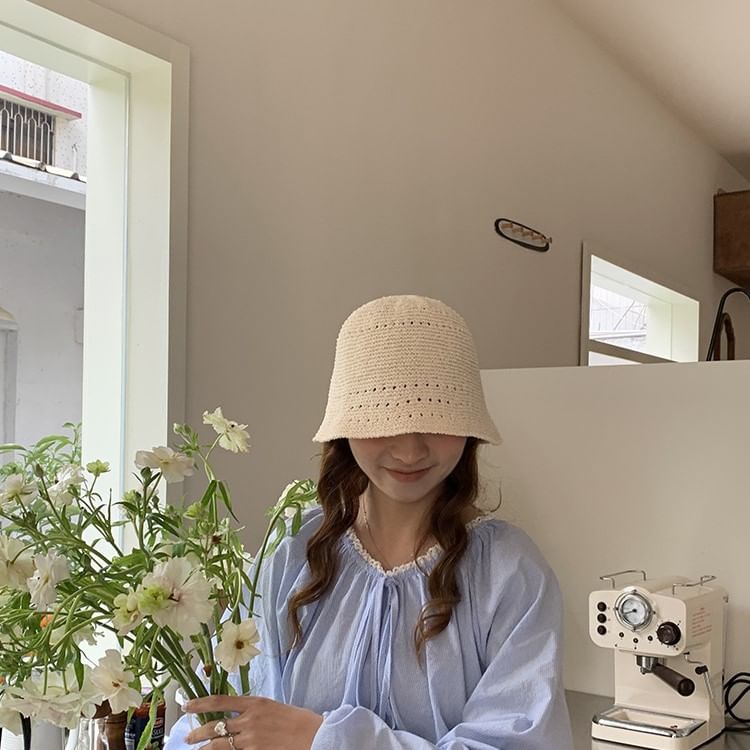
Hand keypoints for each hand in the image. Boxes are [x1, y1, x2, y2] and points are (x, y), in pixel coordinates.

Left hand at [184, 695, 322, 749]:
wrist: (314, 735)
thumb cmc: (297, 720)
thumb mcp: (273, 707)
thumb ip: (254, 711)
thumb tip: (238, 715)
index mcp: (255, 703)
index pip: (220, 701)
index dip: (200, 703)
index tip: (187, 705)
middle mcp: (249, 720)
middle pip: (214, 726)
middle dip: (197, 733)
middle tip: (188, 737)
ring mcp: (251, 739)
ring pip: (218, 745)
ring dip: (204, 748)